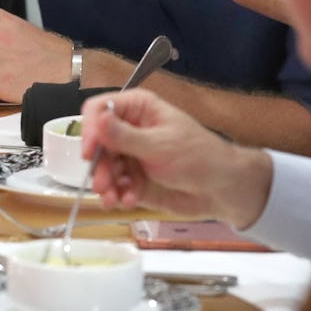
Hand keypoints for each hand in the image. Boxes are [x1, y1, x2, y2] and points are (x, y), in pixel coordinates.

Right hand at [80, 89, 271, 224]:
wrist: (222, 190)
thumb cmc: (198, 157)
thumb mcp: (160, 146)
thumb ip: (125, 136)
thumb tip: (96, 119)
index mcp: (138, 108)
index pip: (99, 109)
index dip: (89, 129)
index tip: (89, 153)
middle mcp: (130, 129)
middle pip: (97, 142)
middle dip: (98, 165)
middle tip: (102, 185)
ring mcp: (131, 154)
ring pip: (102, 166)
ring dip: (105, 184)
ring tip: (114, 200)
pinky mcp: (134, 178)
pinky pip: (115, 185)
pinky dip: (118, 195)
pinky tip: (129, 202)